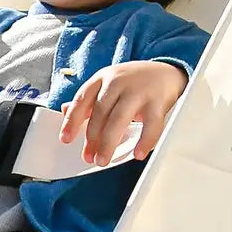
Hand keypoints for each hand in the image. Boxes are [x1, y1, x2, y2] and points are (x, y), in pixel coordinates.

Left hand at [59, 61, 187, 165]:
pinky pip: (151, 125)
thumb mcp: (108, 84)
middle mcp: (118, 82)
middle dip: (92, 138)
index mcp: (102, 78)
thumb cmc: (133, 82)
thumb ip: (89, 99)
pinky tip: (138, 154)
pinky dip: (144, 141)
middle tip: (88, 157)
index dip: (72, 120)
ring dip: (109, 142)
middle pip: (100, 112)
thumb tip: (64, 111)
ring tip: (103, 160)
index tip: (65, 139)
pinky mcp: (158, 101)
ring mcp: (138, 91)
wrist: (167, 71)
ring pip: (119, 119)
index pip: (82, 99)